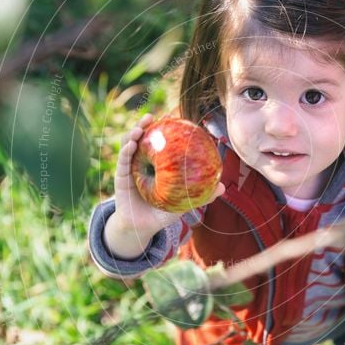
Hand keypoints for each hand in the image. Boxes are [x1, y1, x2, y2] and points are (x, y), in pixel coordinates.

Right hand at [113, 113, 224, 236]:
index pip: (159, 141)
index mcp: (157, 164)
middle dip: (145, 123)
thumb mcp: (182, 203)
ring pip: (129, 144)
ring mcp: (130, 167)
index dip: (164, 127)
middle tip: (152, 116)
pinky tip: (131, 145)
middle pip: (143, 137)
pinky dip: (126, 150)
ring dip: (133, 133)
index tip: (171, 116)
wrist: (142, 228)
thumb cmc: (162, 213)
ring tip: (140, 128)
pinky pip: (123, 160)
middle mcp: (143, 161)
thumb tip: (223, 188)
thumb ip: (201, 195)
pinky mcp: (121, 176)